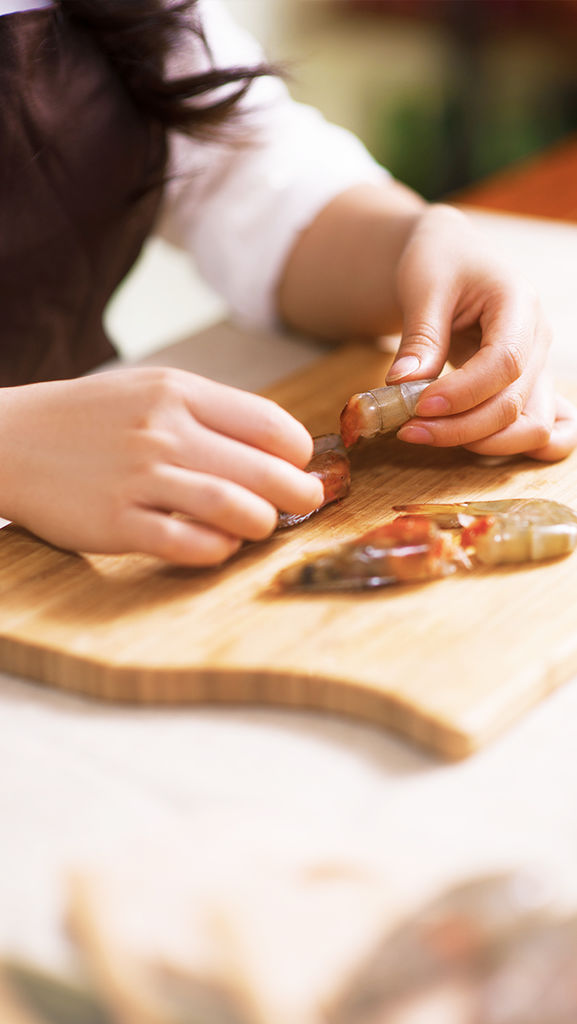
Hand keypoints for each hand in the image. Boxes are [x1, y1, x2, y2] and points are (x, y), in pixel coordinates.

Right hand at [0, 368, 322, 564]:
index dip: (298, 452)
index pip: (269, 423)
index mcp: (178, 393)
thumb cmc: (90, 419)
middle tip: (305, 502)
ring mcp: (139, 478)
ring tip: (261, 525)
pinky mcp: (117, 522)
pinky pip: (187, 544)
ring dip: (262, 523)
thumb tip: (277, 447)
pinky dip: (216, 550)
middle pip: (263, 469)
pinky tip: (220, 545)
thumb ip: (209, 413)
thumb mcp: (150, 391)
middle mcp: (163, 431)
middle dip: (299, 492)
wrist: (11, 440)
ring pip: (232, 506)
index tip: (301, 466)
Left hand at [387, 204, 576, 460]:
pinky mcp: (530, 387)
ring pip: (533, 427)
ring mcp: (540, 367)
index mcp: (519, 303)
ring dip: (481, 442)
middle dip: (460, 427)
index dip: (463, 393)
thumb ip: (419, 337)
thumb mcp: (423, 286)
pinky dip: (520, 447)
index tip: (417, 407)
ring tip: (427, 436)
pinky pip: (549, 429)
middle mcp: (539, 339)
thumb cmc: (439, 262)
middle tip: (407, 430)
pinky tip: (479, 448)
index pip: (504, 363)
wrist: (451, 257)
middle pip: (515, 404)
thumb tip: (401, 385)